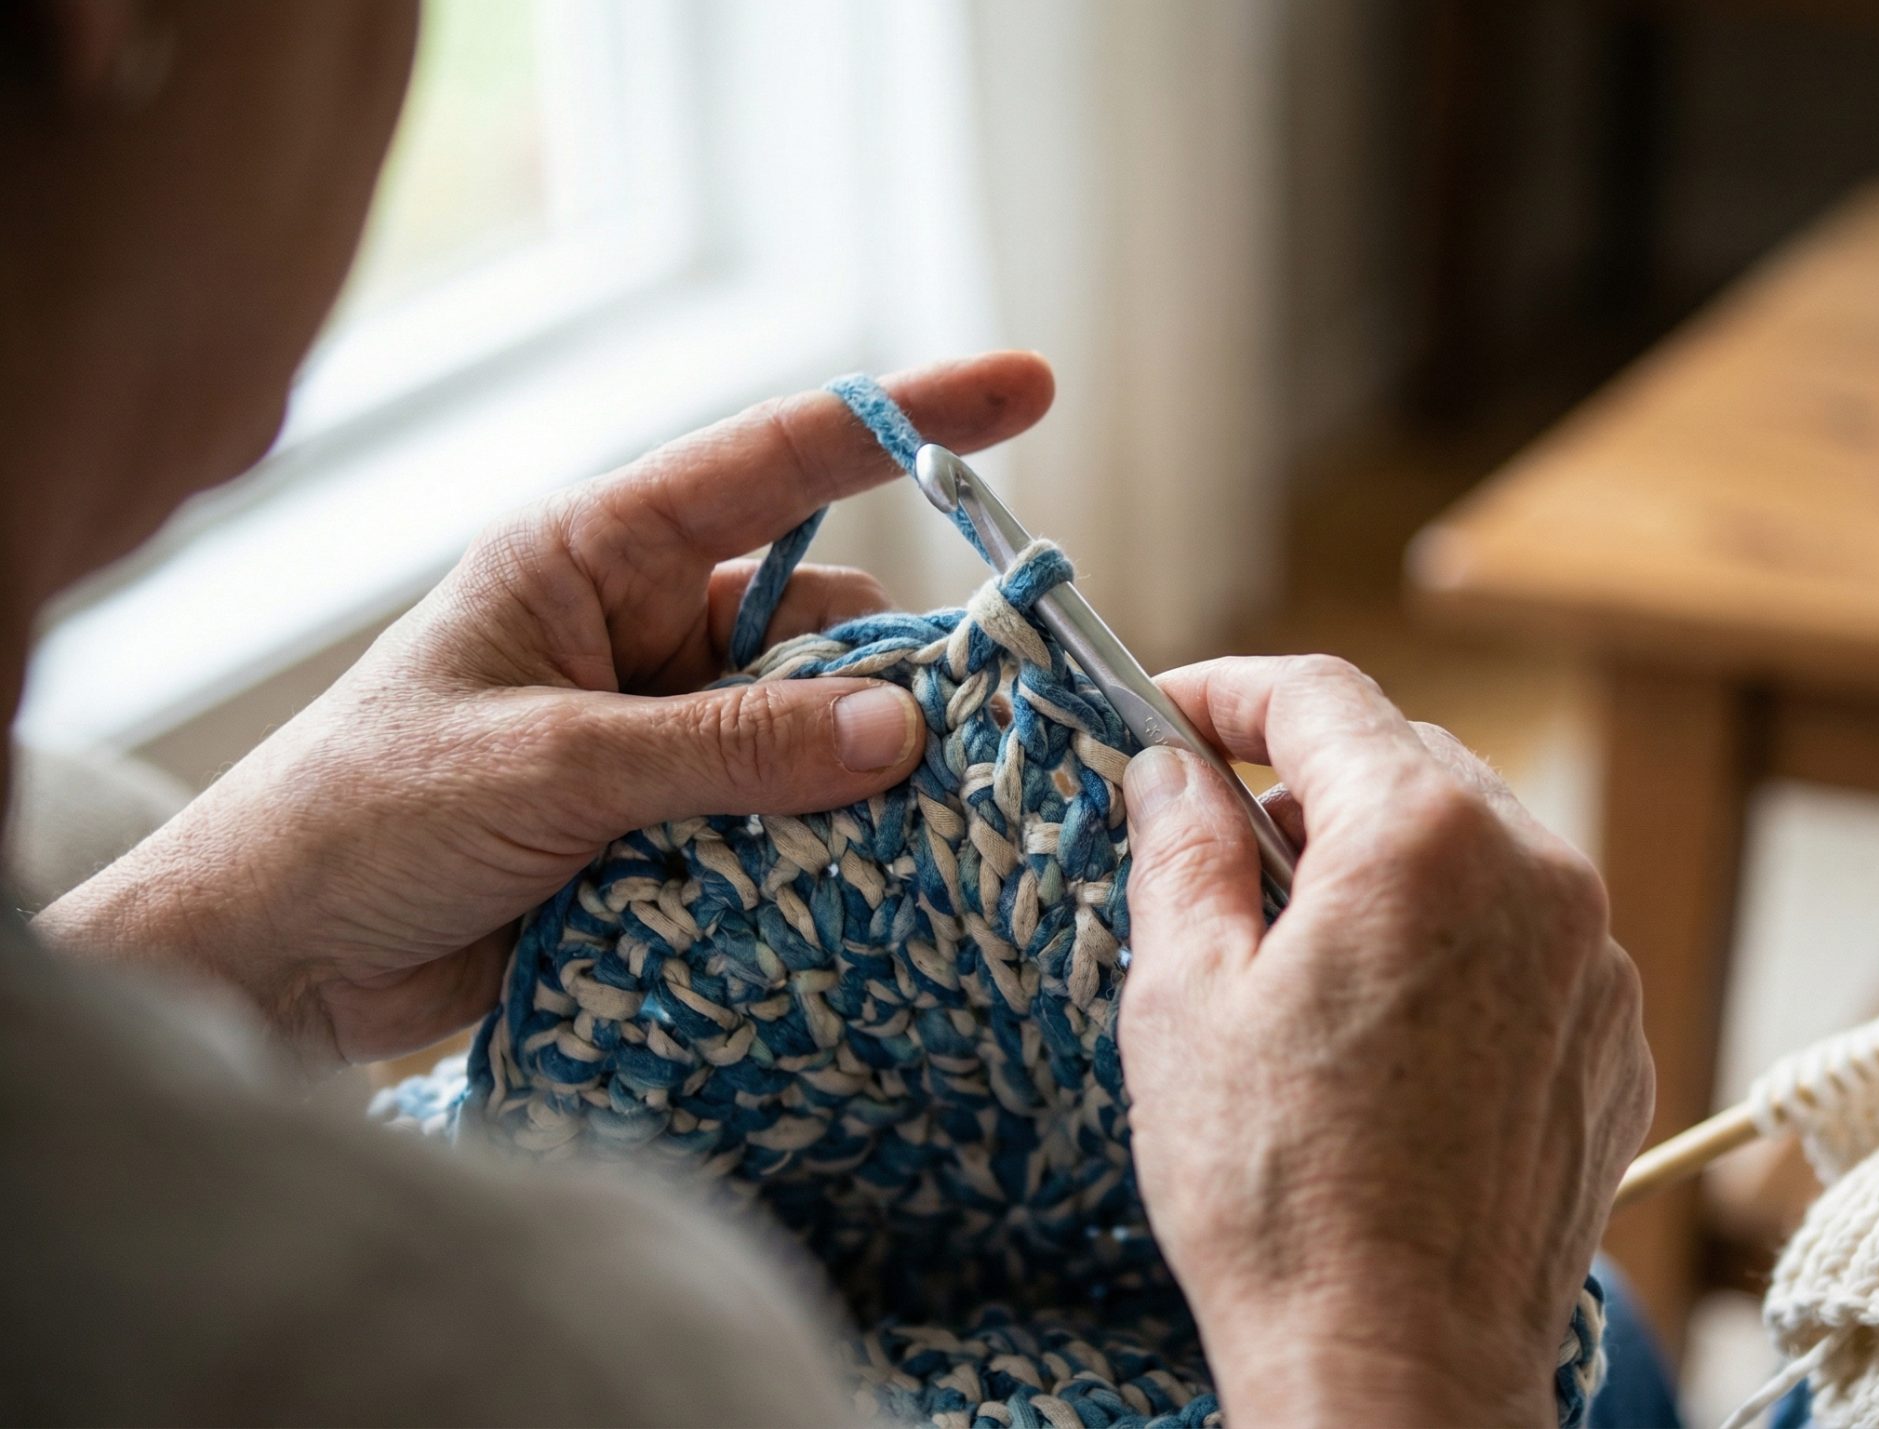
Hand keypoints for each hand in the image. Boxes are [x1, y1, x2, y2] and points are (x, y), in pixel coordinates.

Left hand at [37, 353, 1054, 1065]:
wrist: (274, 964)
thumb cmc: (367, 819)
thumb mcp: (553, 765)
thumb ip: (730, 748)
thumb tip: (906, 727)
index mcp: (595, 558)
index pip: (775, 463)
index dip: (910, 421)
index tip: (1031, 388)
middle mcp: (641, 631)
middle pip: (826, 621)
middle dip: (905, 671)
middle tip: (989, 731)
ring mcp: (660, 735)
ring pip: (820, 731)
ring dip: (865, 781)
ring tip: (921, 832)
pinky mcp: (669, 830)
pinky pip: (789, 820)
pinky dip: (831, 849)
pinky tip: (870, 888)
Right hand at [1117, 656, 1652, 1427]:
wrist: (1400, 1366)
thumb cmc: (1279, 1194)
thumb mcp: (1184, 998)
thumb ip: (1181, 848)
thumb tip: (1172, 768)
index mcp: (1426, 839)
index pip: (1321, 697)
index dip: (1228, 690)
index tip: (1168, 714)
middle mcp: (1539, 875)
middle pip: (1408, 763)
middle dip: (1306, 782)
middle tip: (1213, 845)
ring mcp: (1594, 962)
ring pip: (1476, 849)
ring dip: (1385, 864)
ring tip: (1296, 956)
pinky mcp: (1613, 1041)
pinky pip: (1527, 940)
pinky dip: (1453, 943)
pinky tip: (1382, 1029)